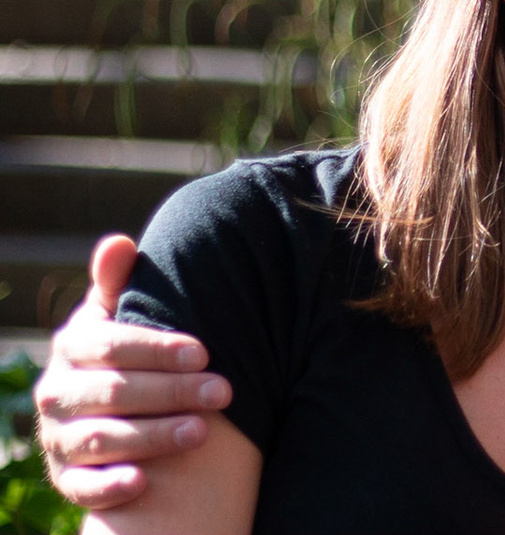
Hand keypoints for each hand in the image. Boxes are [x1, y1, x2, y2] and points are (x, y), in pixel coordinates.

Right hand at [34, 235, 230, 508]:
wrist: (111, 403)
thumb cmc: (130, 347)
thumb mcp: (121, 312)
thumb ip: (118, 281)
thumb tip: (118, 243)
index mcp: (73, 346)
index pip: (110, 346)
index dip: (156, 349)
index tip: (203, 352)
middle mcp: (57, 392)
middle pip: (112, 393)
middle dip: (170, 392)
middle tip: (224, 392)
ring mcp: (59, 436)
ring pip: (102, 439)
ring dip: (152, 437)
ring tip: (201, 432)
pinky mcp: (66, 477)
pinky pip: (81, 485)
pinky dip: (108, 486)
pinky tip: (142, 482)